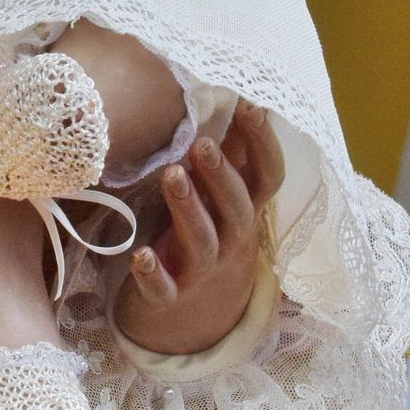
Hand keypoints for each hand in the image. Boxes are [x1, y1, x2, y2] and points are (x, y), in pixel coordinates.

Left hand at [113, 103, 283, 357]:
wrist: (191, 317)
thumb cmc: (205, 232)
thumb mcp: (221, 195)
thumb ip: (229, 152)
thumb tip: (236, 91)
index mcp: (244, 209)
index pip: (268, 176)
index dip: (264, 143)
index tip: (249, 104)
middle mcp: (231, 239)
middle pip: (237, 208)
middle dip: (221, 176)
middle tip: (202, 144)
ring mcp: (201, 270)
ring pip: (203, 242)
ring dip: (189, 209)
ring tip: (171, 175)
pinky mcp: (169, 296)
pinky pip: (164, 289)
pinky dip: (154, 274)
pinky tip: (141, 256)